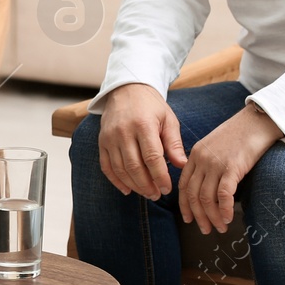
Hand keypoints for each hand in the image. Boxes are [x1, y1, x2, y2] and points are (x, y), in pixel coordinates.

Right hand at [97, 83, 186, 199]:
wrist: (127, 89)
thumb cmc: (151, 106)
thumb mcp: (168, 119)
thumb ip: (174, 143)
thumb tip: (182, 165)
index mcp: (143, 124)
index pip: (152, 157)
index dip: (160, 176)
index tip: (167, 188)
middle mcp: (123, 131)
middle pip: (134, 166)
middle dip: (147, 185)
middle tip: (157, 195)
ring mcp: (110, 137)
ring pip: (120, 169)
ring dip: (134, 185)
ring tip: (147, 193)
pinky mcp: (102, 141)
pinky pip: (106, 166)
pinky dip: (116, 181)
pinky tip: (127, 189)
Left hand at [176, 104, 282, 233]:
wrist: (256, 121)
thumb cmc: (239, 135)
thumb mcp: (215, 147)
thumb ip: (207, 164)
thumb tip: (208, 189)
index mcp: (195, 155)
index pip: (184, 185)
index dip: (184, 205)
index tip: (188, 219)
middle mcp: (202, 160)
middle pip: (193, 195)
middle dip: (198, 216)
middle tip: (206, 230)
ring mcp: (216, 163)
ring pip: (207, 198)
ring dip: (213, 217)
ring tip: (221, 227)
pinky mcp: (232, 166)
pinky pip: (224, 194)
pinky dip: (225, 209)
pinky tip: (228, 218)